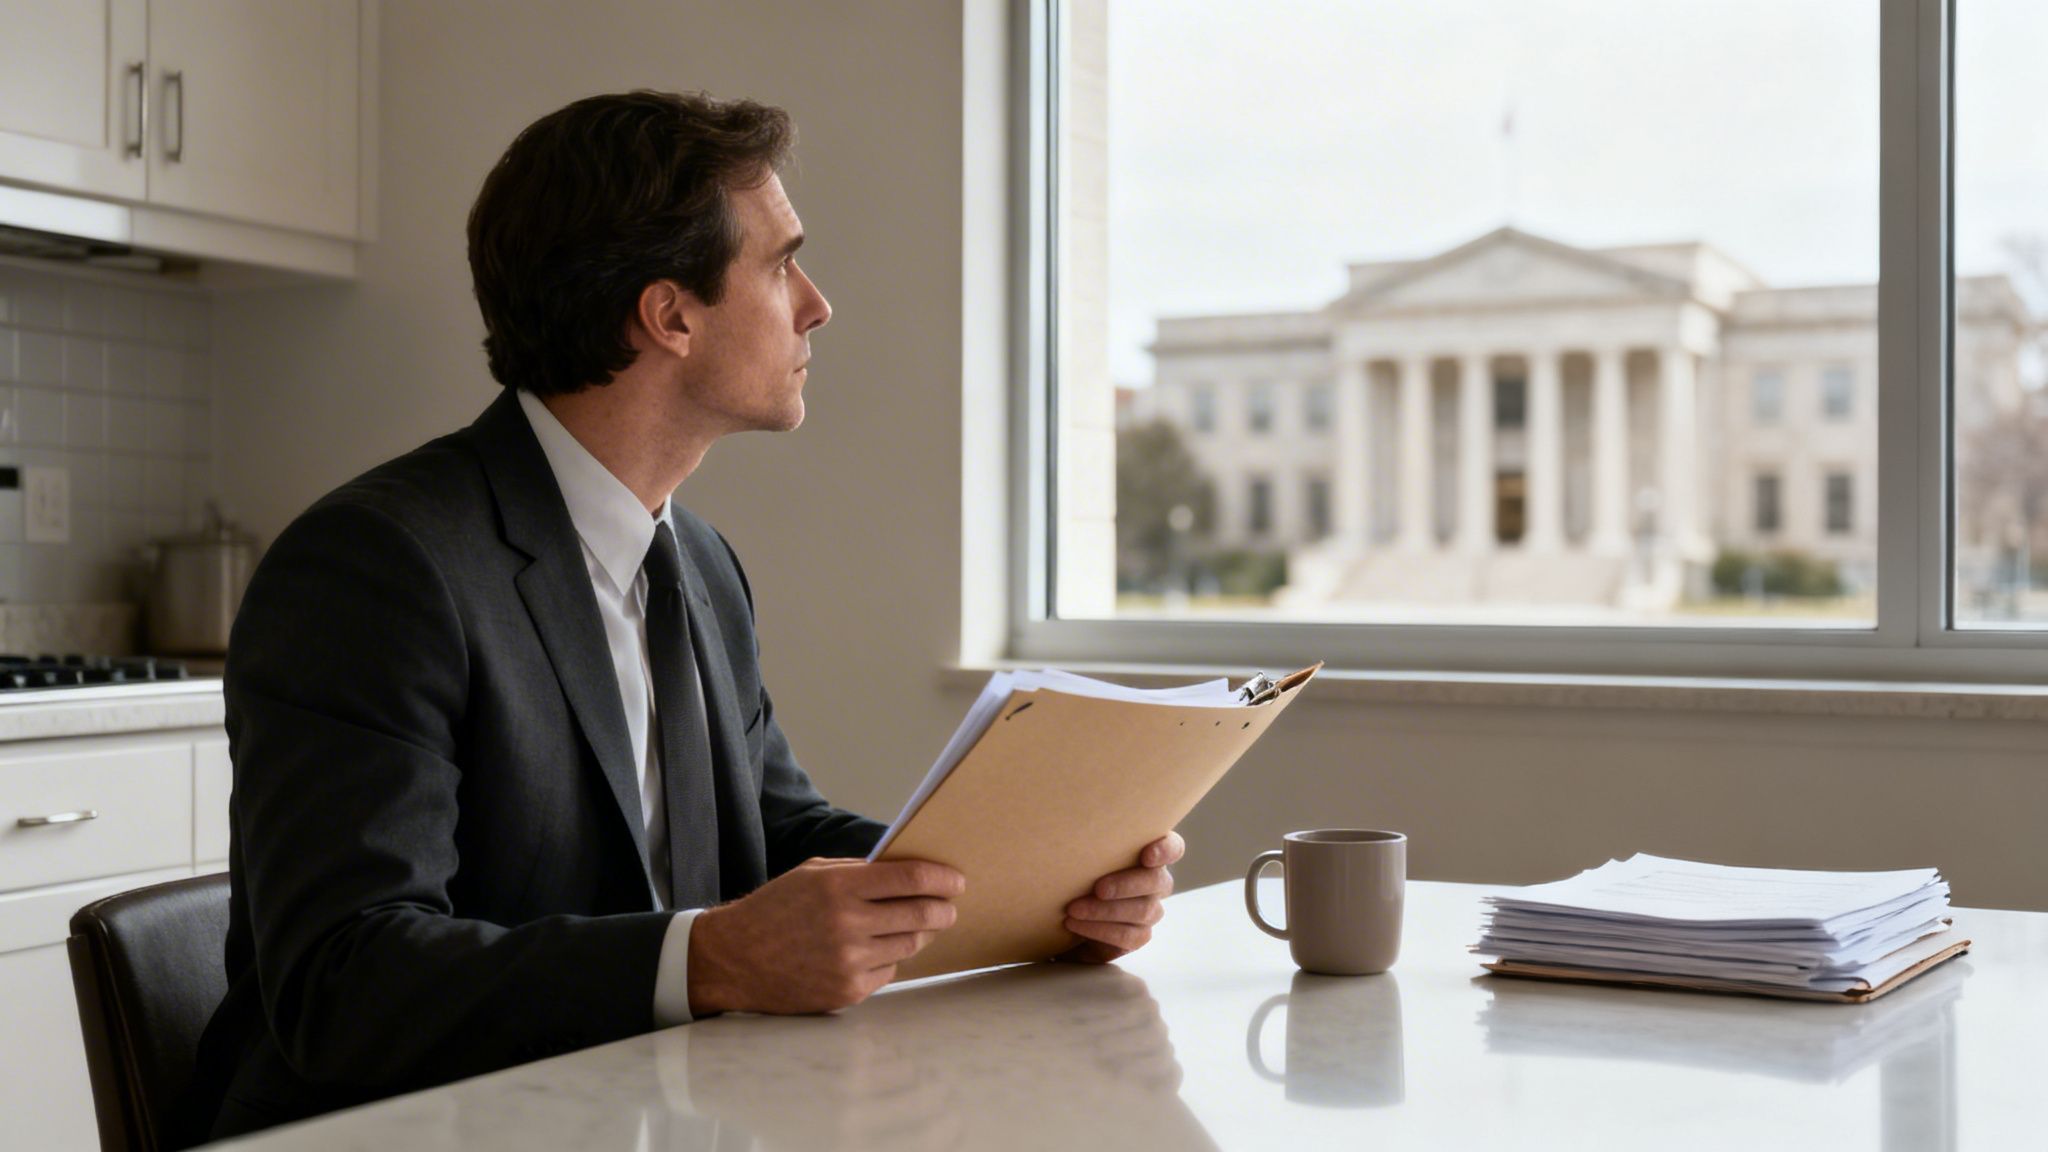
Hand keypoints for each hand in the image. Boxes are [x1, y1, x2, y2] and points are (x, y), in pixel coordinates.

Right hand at [686, 857, 965, 1015]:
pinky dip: (889, 959)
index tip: (957, 881)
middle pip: (921, 914)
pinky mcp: (847, 990)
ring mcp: (848, 961)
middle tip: (949, 907)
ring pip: (909, 945)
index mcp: (839, 887)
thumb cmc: (776, 909)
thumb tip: (908, 871)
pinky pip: (889, 971)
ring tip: (915, 925)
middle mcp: (847, 924)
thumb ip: (859, 871)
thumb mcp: (812, 874)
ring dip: (918, 934)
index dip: (942, 878)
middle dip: (944, 910)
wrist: (734, 959)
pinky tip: (874, 950)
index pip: (910, 878)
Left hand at [1058, 832, 1183, 963]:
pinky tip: (1076, 925)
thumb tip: (1068, 825)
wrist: (1068, 910)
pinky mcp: (1139, 935)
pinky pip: (1129, 937)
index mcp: (1150, 854)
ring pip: (1143, 910)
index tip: (1147, 856)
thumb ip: (1090, 842)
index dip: (1165, 850)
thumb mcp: (1084, 854)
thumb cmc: (1079, 871)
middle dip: (1126, 885)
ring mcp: (1151, 909)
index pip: (1173, 848)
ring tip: (1074, 910)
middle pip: (1156, 881)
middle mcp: (1156, 881)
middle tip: (1098, 888)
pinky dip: (1100, 930)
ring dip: (1105, 911)